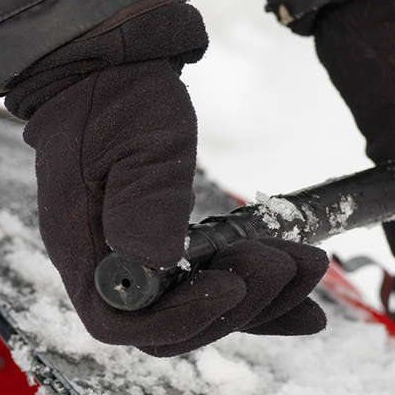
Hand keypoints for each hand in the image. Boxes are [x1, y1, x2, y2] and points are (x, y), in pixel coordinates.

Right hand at [7, 4, 328, 356]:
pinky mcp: (177, 252)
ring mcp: (145, 262)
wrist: (117, 68)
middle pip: (173, 326)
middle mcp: (110, 266)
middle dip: (238, 304)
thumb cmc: (119, 99)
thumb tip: (152, 261)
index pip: (118, 322)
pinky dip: (267, 301)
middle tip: (284, 263)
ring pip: (206, 311)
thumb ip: (145, 200)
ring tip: (311, 265)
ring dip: (266, 300)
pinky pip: (220, 290)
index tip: (230, 286)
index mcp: (83, 246)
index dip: (178, 319)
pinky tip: (310, 304)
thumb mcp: (137, 141)